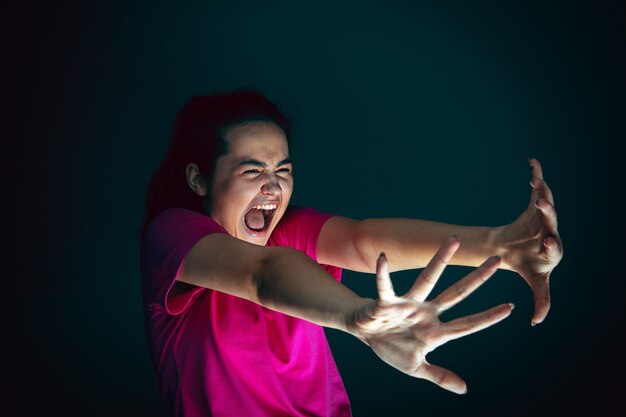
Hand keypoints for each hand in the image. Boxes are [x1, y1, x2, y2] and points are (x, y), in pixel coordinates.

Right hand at [347, 237, 513, 393]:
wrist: (364, 333)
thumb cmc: (391, 346)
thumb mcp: (416, 367)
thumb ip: (439, 376)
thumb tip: (464, 390)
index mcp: (435, 330)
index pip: (467, 324)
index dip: (488, 317)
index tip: (511, 307)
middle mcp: (426, 311)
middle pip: (456, 293)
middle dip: (477, 278)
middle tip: (497, 260)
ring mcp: (408, 304)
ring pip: (427, 279)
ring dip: (440, 260)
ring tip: (454, 241)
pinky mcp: (386, 302)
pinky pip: (385, 286)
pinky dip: (383, 273)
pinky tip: (383, 258)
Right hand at [496, 158, 563, 325]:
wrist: (517, 250)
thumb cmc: (529, 266)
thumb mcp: (537, 283)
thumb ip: (542, 300)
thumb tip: (538, 323)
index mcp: (553, 248)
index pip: (555, 245)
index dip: (551, 243)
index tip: (547, 242)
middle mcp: (551, 229)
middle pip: (552, 219)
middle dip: (548, 211)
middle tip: (541, 205)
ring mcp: (544, 216)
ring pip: (546, 201)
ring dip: (542, 191)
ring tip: (535, 182)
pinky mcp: (535, 205)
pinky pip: (539, 188)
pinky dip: (537, 174)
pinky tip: (533, 162)